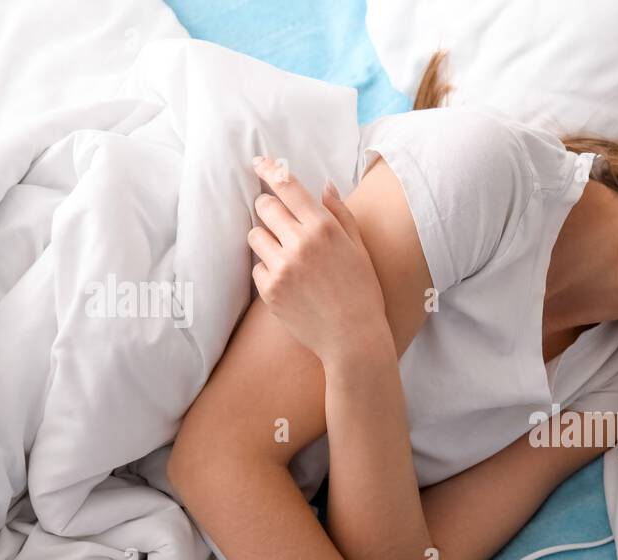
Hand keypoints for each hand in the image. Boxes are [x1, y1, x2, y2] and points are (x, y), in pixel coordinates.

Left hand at [248, 156, 389, 366]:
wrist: (354, 339)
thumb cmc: (362, 292)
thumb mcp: (359, 249)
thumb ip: (340, 214)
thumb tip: (324, 186)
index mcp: (324, 229)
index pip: (287, 187)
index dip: (270, 170)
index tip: (259, 163)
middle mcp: (300, 244)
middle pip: (265, 206)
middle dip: (268, 206)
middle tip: (277, 217)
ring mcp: (282, 268)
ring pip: (255, 236)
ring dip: (265, 239)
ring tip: (285, 254)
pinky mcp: (270, 291)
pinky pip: (257, 268)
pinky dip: (268, 270)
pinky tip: (289, 282)